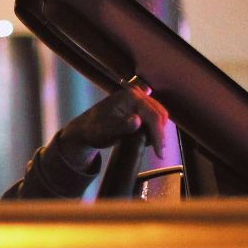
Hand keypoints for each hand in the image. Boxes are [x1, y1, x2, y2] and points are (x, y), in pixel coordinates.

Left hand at [54, 79, 168, 170]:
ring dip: (158, 132)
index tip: (160, 153)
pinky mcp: (140, 107)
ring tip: (151, 147)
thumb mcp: (105, 131)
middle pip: (160, 114)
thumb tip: (137, 120)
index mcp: (130, 97)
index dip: (159, 134)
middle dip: (160, 134)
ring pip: (159, 116)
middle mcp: (137, 94)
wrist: (86, 129)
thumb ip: (121, 126)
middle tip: (158, 153)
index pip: (152, 115)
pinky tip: (147, 139)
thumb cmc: (93, 130)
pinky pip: (154, 118)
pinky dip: (154, 129)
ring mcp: (139, 99)